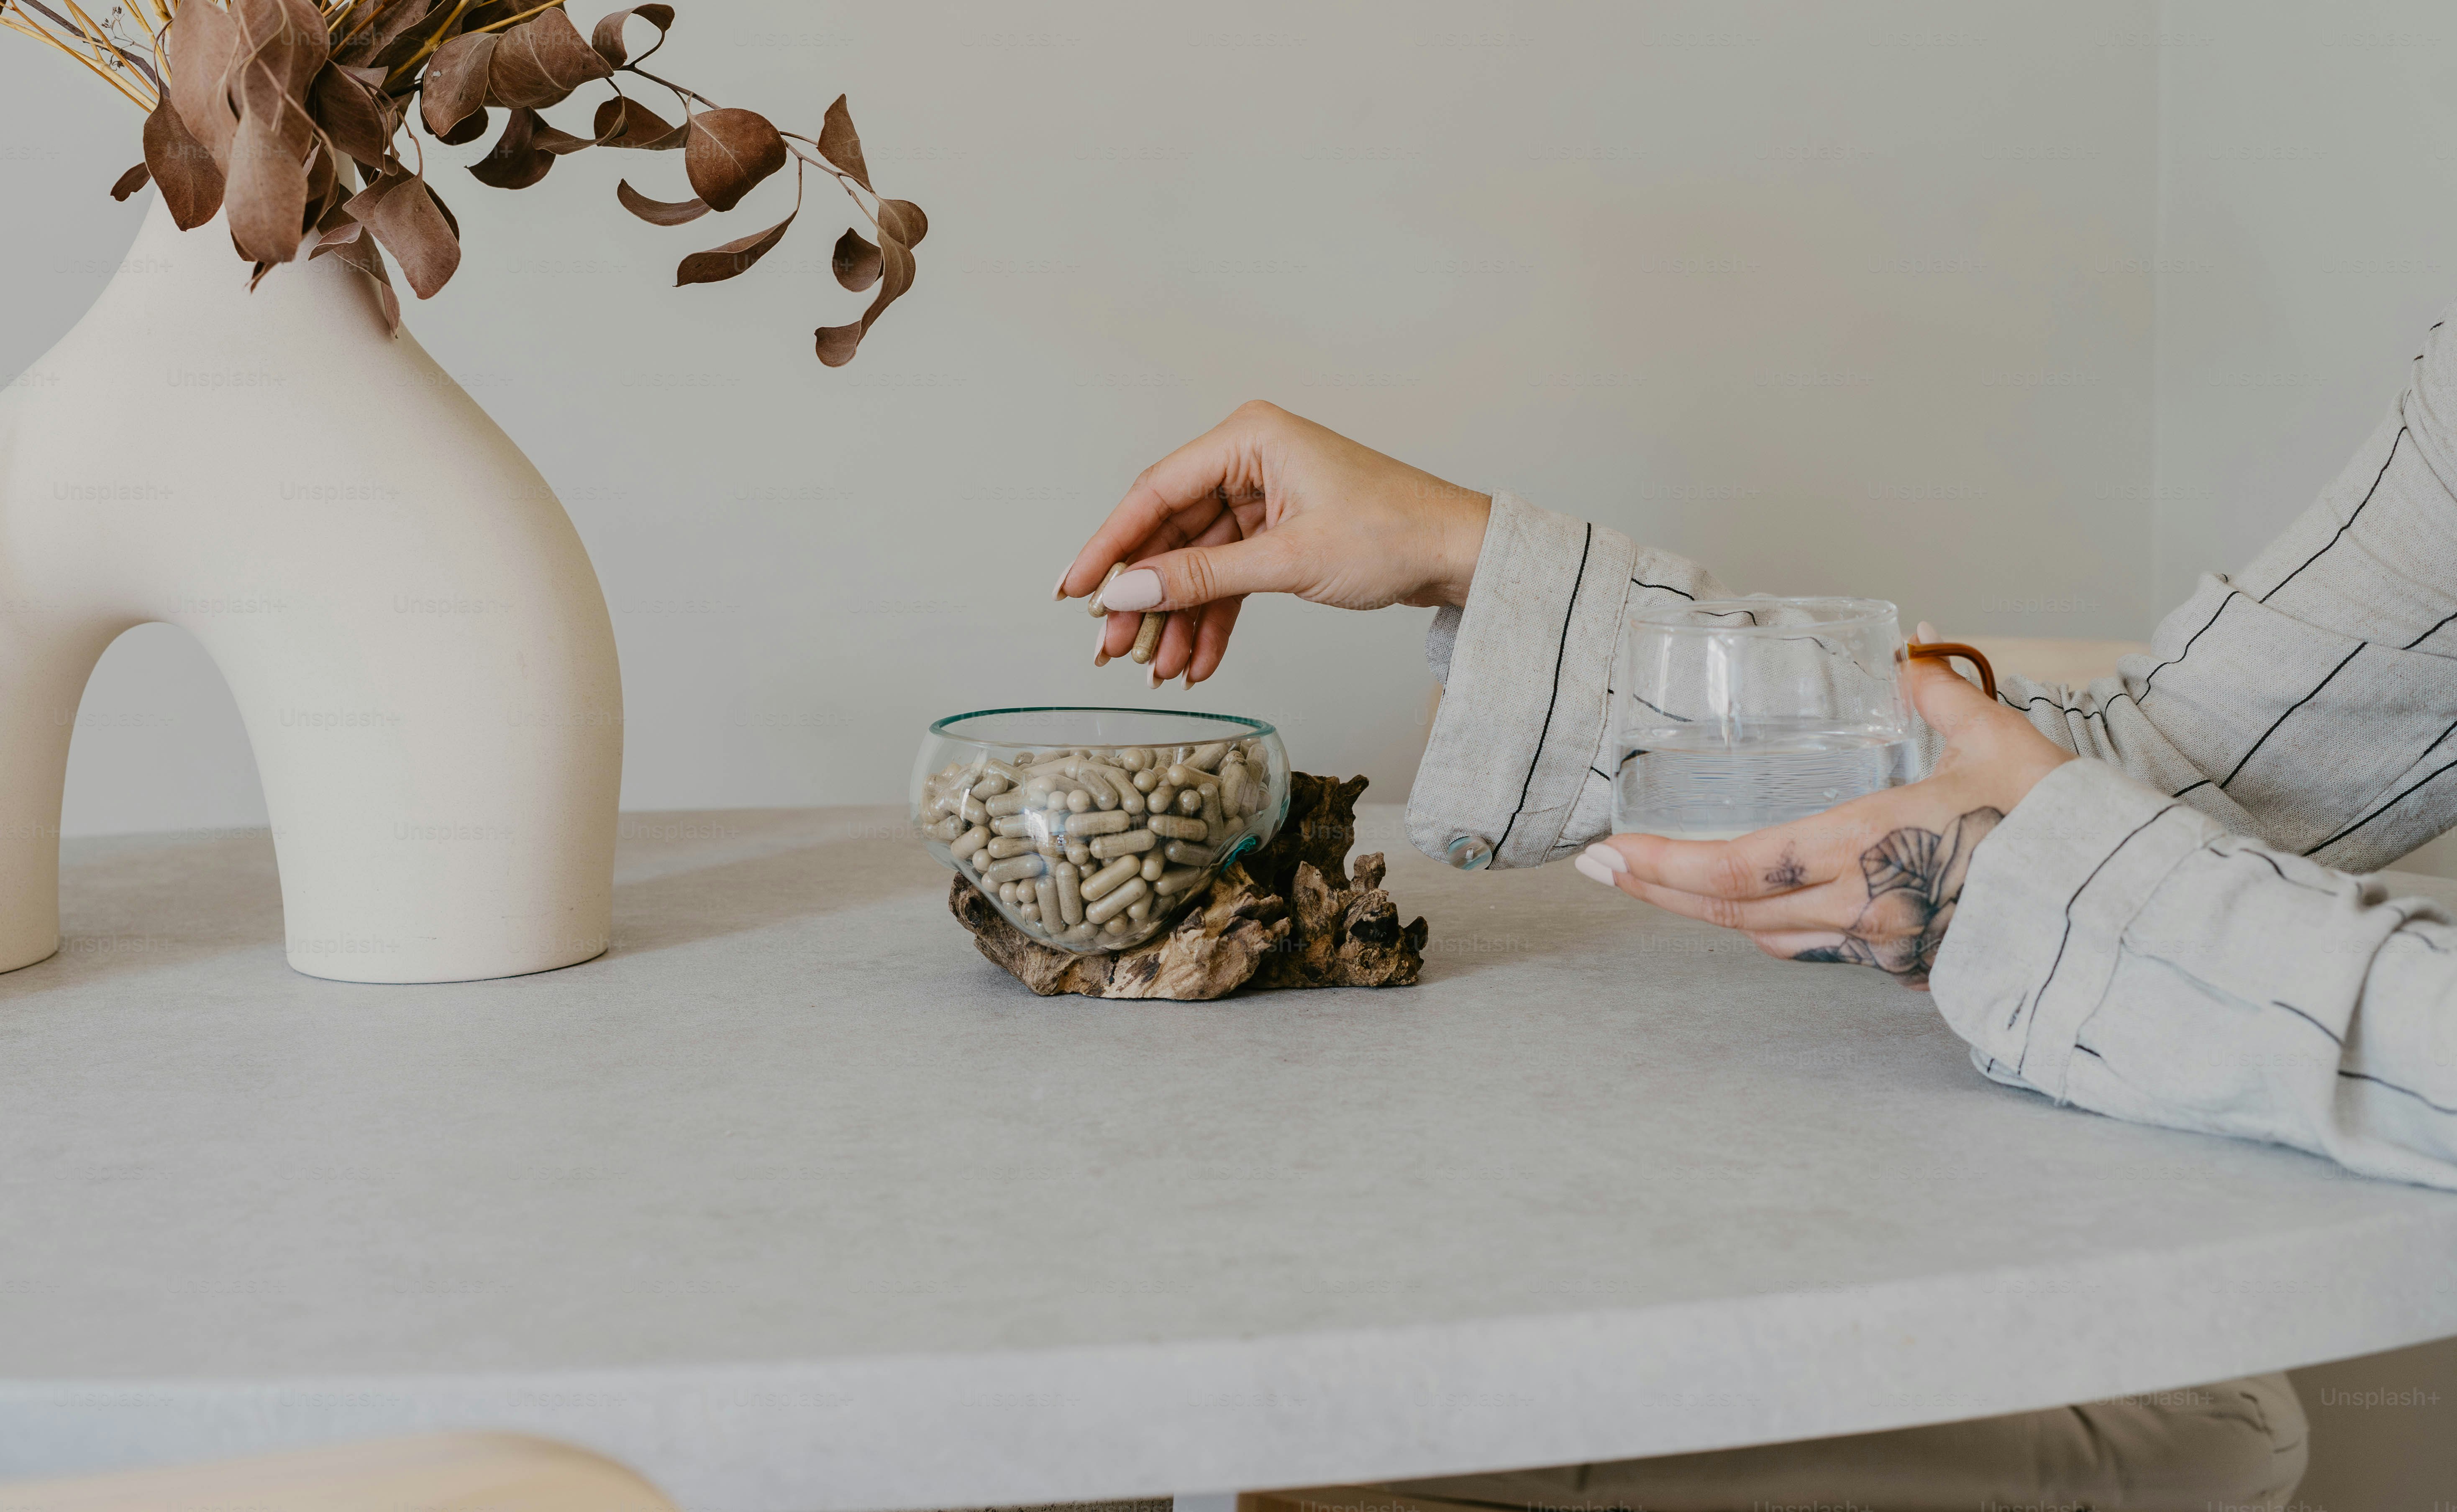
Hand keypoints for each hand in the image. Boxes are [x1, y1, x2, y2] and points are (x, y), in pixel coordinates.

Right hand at [1056, 402, 1491, 685]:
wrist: (1460, 554)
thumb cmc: (1393, 534)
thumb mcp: (1287, 560)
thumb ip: (1200, 577)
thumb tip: (1125, 593)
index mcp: (1248, 439)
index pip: (1155, 493)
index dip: (1108, 545)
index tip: (1073, 591)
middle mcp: (1250, 459)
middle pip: (1170, 533)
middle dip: (1143, 597)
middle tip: (1108, 650)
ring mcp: (1264, 497)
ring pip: (1197, 563)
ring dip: (1177, 620)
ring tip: (1154, 671)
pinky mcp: (1279, 532)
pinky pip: (1230, 578)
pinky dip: (1214, 620)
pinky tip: (1196, 663)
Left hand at [1575, 646, 2075, 987]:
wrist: (2119, 910)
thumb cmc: (2057, 825)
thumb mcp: (1997, 742)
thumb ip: (1940, 694)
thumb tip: (1914, 647)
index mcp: (1866, 846)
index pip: (1737, 866)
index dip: (1664, 865)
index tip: (1610, 851)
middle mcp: (1860, 907)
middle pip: (1731, 910)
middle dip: (1658, 890)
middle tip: (1602, 870)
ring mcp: (1879, 945)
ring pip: (1766, 936)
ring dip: (1707, 911)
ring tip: (1660, 882)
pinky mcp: (1903, 966)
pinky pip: (1812, 948)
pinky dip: (1766, 925)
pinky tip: (1748, 903)